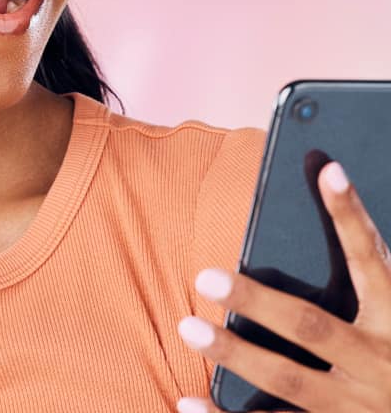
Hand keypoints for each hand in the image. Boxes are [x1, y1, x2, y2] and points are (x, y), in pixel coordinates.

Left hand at [177, 160, 390, 411]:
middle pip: (312, 327)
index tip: (328, 169)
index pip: (370, 259)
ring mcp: (358, 407)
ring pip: (289, 380)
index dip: (350, 216)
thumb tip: (323, 198)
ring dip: (236, 354)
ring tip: (188, 328)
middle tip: (205, 276)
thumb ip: (368, 286)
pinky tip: (187, 403)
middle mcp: (381, 364)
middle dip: (258, 301)